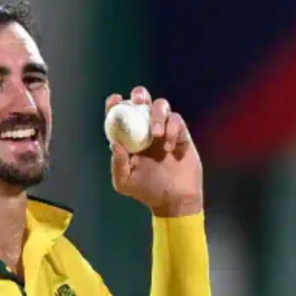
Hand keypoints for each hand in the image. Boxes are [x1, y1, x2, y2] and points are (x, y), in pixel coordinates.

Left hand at [106, 86, 202, 216]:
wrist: (174, 199)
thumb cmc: (146, 190)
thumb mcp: (125, 182)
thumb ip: (118, 164)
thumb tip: (114, 144)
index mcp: (128, 137)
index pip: (119, 114)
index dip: (115, 104)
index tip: (114, 100)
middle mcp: (144, 129)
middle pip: (142, 101)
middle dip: (139, 95)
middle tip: (138, 102)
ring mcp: (163, 129)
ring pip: (161, 105)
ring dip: (157, 114)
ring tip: (156, 134)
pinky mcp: (180, 133)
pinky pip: (176, 120)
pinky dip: (172, 129)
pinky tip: (169, 147)